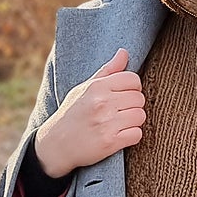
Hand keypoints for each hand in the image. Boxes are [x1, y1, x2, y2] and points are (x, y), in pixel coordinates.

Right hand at [33, 48, 145, 177]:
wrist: (56, 144)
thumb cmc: (72, 113)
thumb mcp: (85, 88)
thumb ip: (108, 71)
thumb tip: (124, 52)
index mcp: (97, 87)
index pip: (133, 79)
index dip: (132, 88)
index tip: (123, 95)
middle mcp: (102, 103)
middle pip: (139, 98)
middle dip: (133, 105)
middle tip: (120, 112)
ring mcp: (106, 123)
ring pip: (140, 116)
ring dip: (133, 121)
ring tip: (119, 123)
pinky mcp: (110, 142)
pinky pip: (137, 135)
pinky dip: (131, 136)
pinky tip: (119, 135)